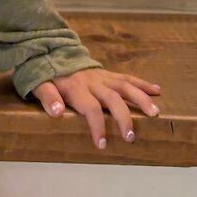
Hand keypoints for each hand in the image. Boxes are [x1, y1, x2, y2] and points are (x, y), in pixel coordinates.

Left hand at [30, 68, 161, 152]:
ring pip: (125, 86)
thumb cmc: (47, 75)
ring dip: (141, 99)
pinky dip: (142, 84)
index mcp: (76, 88)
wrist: (51, 51)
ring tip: (154, 113)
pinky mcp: (107, 74)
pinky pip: (126, 77)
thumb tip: (57, 112)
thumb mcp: (39, 85)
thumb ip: (47, 97)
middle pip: (113, 98)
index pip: (91, 109)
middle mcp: (93, 82)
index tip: (102, 145)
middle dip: (123, 117)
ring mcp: (102, 76)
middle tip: (131, 137)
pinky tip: (157, 90)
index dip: (97, 126)